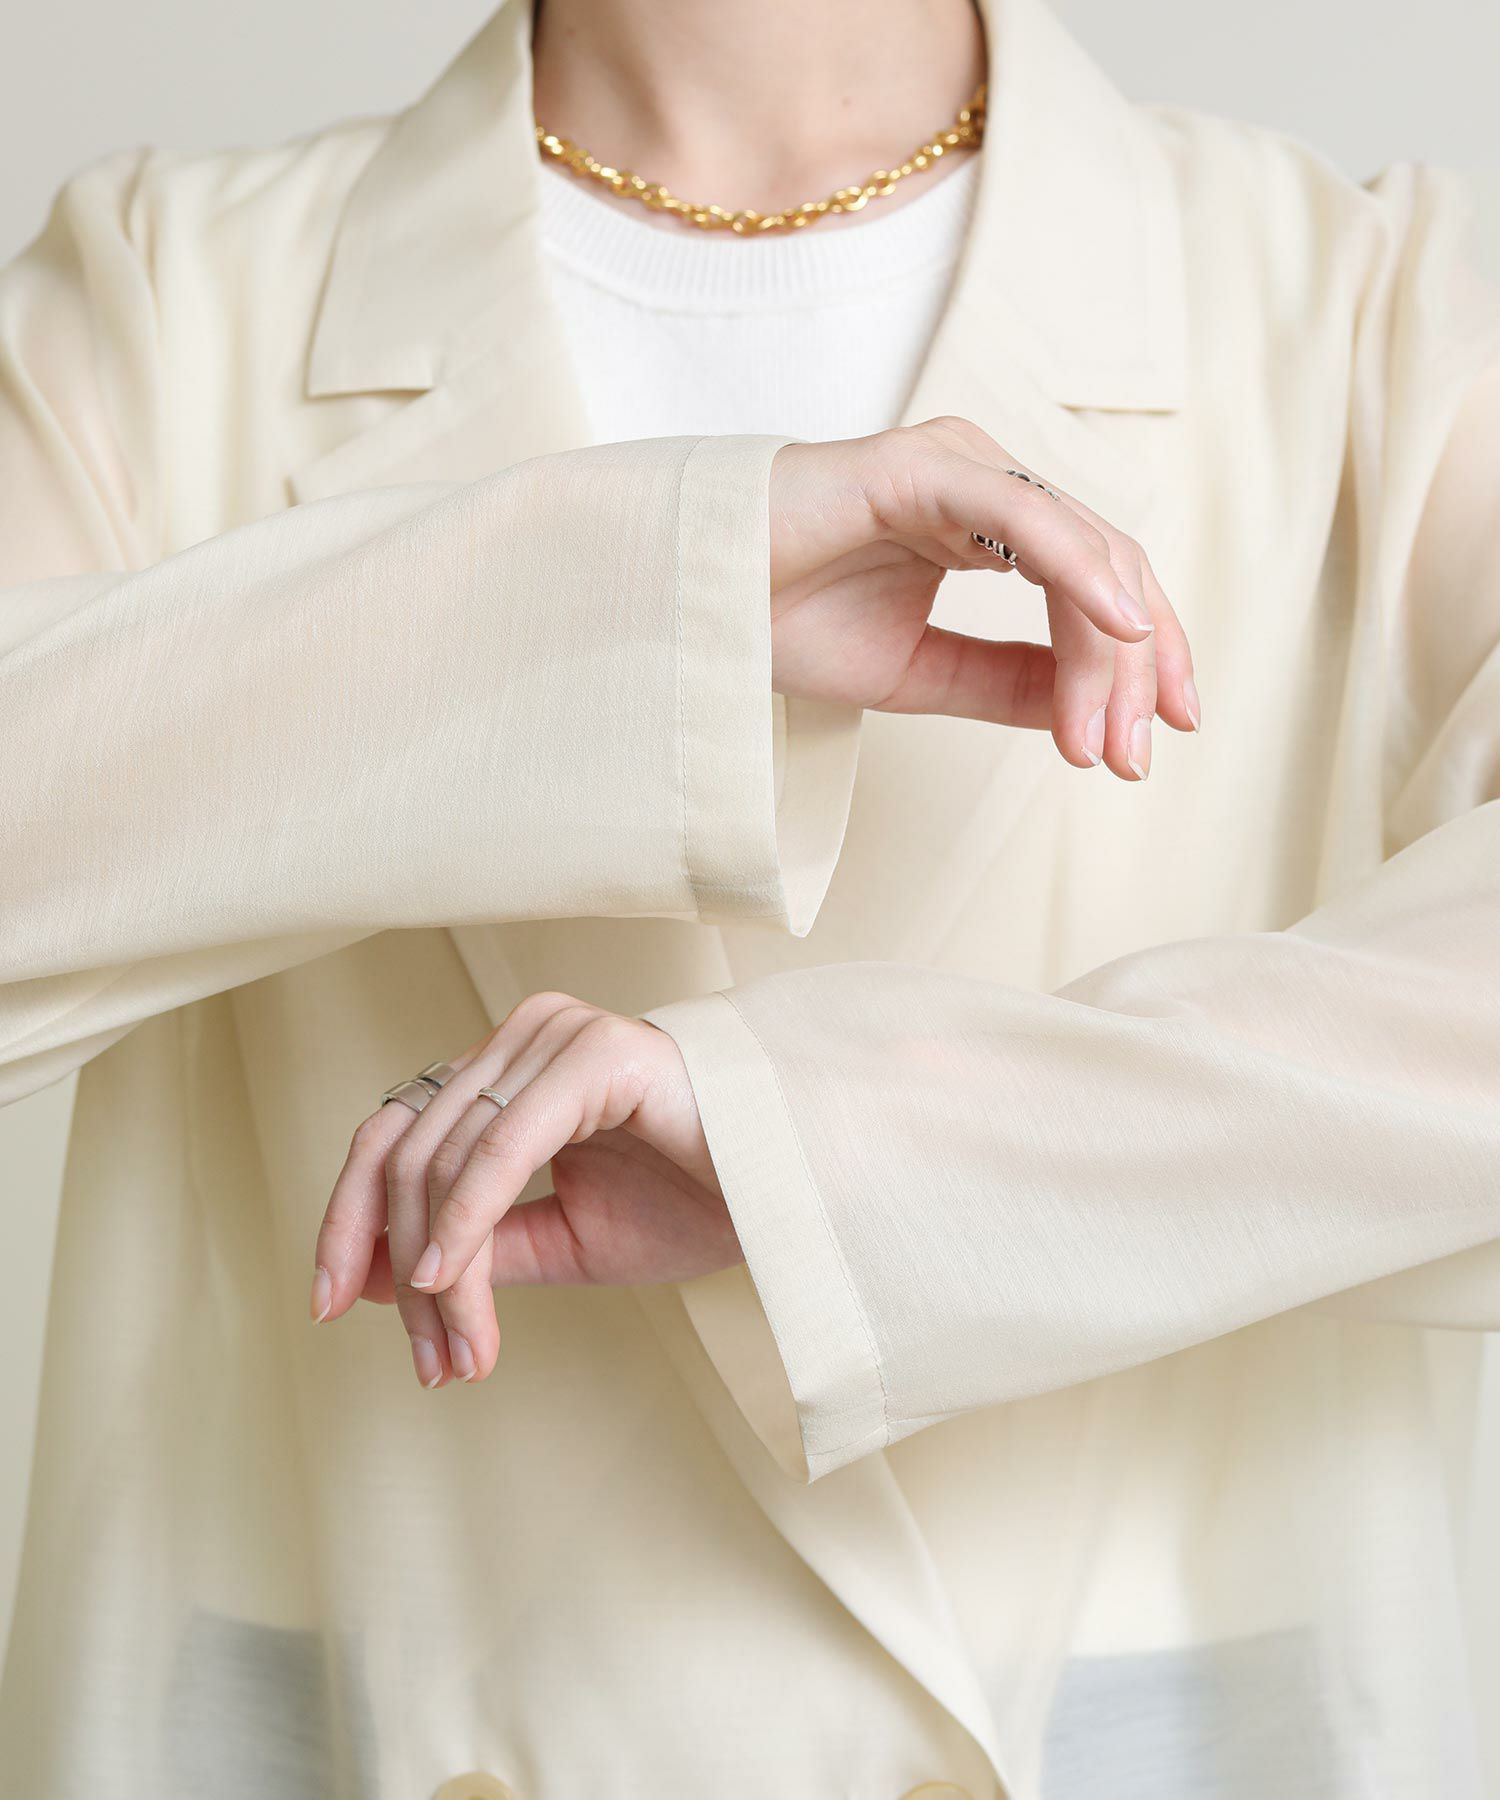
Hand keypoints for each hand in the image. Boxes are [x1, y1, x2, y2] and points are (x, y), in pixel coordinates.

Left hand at [312, 995, 733, 1387]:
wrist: (795, 1192)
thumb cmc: (694, 1202)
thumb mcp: (560, 1241)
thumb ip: (475, 1247)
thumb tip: (374, 1276)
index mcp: (507, 1066)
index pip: (393, 1134)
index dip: (348, 1217)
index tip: (329, 1305)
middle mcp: (522, 1035)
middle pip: (406, 1151)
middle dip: (396, 1265)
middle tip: (427, 1364)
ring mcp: (556, 1036)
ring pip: (446, 1158)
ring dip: (438, 1270)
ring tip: (461, 1354)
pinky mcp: (595, 1054)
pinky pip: (501, 1144)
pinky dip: (464, 1220)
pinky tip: (449, 1282)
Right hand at [770, 415, 1198, 777]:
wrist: (685, 603)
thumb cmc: (778, 621)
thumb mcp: (918, 674)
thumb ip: (1004, 683)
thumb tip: (1091, 713)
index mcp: (985, 524)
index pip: (1096, 585)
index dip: (1136, 663)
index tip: (1151, 742)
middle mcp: (985, 484)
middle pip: (1107, 571)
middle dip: (1132, 670)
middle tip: (1132, 758)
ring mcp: (959, 466)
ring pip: (1080, 551)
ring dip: (1108, 650)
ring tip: (1108, 732)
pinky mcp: (923, 467)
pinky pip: (1024, 518)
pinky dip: (1081, 571)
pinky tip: (1119, 628)